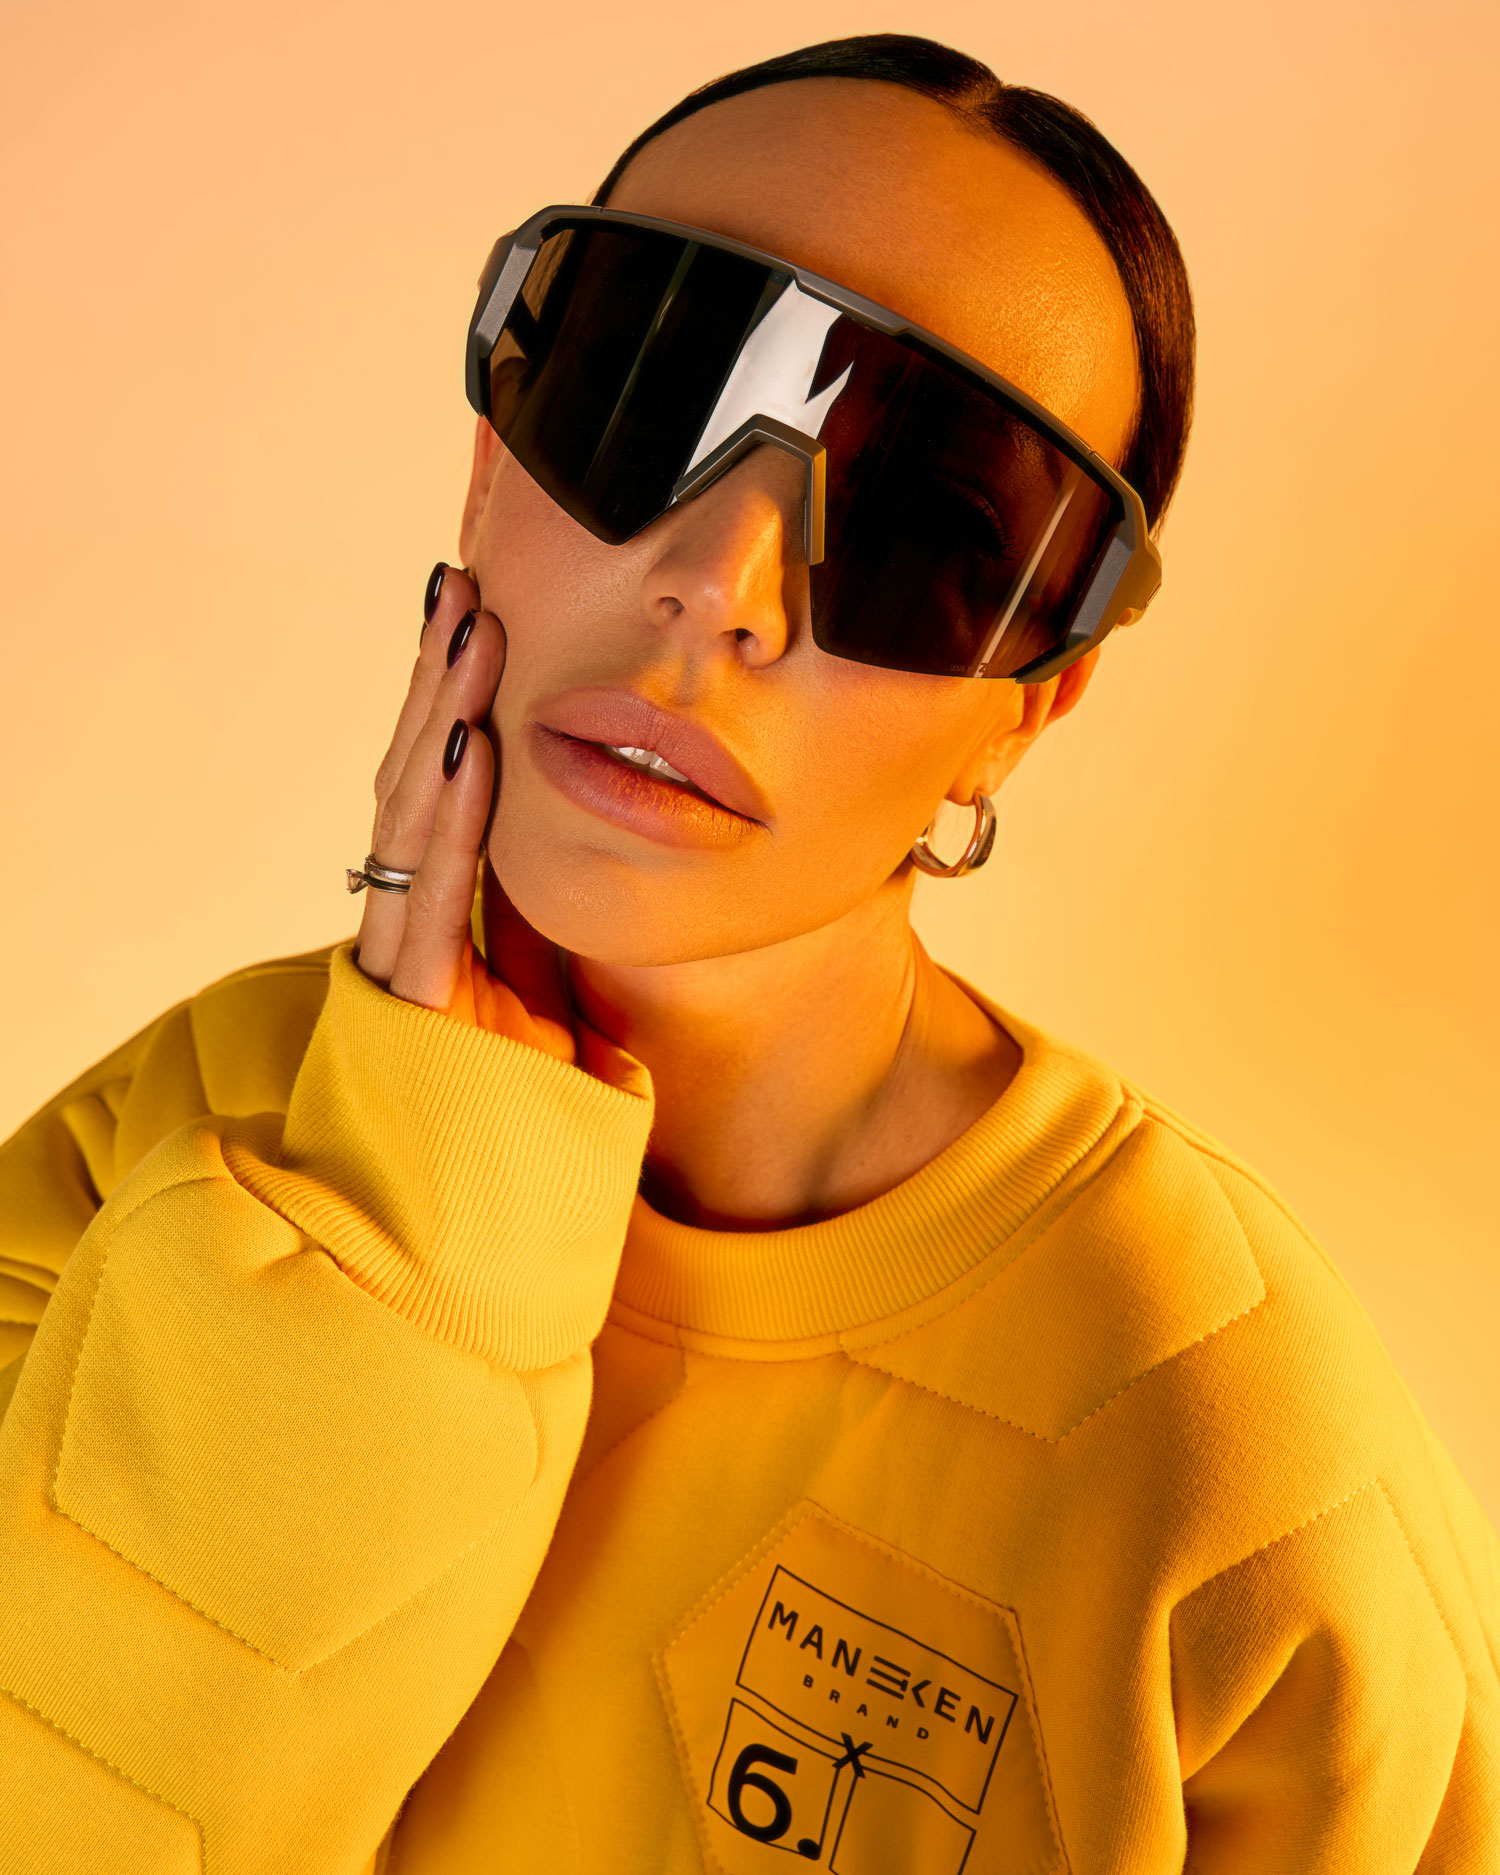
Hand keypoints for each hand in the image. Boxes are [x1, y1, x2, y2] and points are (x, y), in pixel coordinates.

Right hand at [352, 563, 575, 1063]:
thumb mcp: (552, 990)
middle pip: (416, 779)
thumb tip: (579, 863)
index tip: (477, 622)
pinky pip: (433, 893)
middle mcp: (412, 921)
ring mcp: (405, 958)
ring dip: (442, 716)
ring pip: (412, 815)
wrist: (484, 1216)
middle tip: (463, 588)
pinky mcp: (413, 1002)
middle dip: (438, 682)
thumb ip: (543, 925)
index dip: (455, 703)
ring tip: (468, 629)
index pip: (445, 788)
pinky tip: (468, 743)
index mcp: (444, 913)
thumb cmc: (519, 1110)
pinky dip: (450, 816)